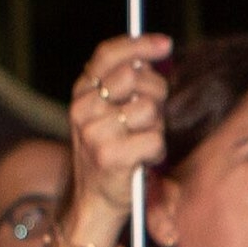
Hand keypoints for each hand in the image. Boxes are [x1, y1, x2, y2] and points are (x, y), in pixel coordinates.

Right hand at [65, 33, 168, 239]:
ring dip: (156, 127)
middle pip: (135, 77)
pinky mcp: (110, 157)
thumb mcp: (110, 114)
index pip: (108, 55)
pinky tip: (143, 160)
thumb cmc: (112, 153)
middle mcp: (82, 109)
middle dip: (156, 91)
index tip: (166, 44)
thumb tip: (153, 57)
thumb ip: (126, 86)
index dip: (139, 44)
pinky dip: (157, 151)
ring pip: (148, 109)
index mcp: (82, 93)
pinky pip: (153, 139)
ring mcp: (94, 133)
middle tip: (154, 113)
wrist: (94, 203)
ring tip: (142, 141)